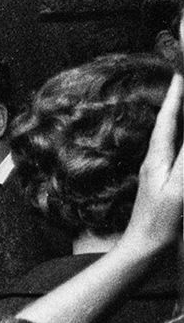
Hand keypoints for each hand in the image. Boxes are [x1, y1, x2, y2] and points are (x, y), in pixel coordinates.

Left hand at [125, 72, 183, 255]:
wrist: (142, 250)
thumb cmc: (158, 222)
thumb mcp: (178, 188)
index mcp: (157, 157)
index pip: (169, 117)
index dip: (177, 94)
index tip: (182, 71)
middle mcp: (155, 160)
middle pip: (171, 122)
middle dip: (181, 100)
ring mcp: (158, 172)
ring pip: (173, 136)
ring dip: (182, 117)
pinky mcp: (163, 183)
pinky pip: (177, 153)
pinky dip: (183, 139)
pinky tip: (183, 139)